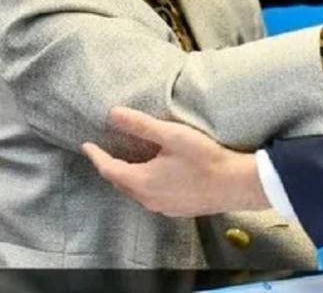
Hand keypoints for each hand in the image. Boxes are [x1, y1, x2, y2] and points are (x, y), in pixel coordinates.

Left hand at [82, 107, 266, 216]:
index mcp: (142, 181)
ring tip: (127, 161)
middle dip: (110, 167)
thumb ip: (141, 125)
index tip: (86, 145)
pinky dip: (144, 185)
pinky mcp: (177, 209)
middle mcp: (148, 199)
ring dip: (127, 177)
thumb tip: (113, 114)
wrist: (236, 184)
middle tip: (104, 152)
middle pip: (120, 183)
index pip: (109, 169)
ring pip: (136, 192)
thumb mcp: (171, 136)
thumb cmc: (205, 158)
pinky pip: (151, 197)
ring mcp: (163, 207)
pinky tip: (153, 175)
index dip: (96, 156)